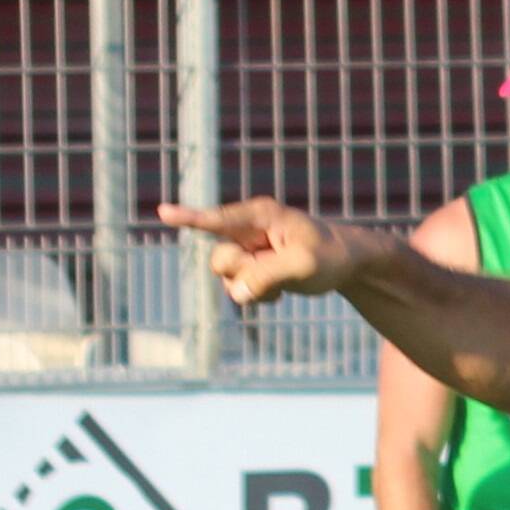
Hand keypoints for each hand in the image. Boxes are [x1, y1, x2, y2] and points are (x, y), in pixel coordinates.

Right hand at [157, 196, 371, 306]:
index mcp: (260, 215)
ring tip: (284, 284)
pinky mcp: (249, 267)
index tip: (162, 212)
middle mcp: (247, 229)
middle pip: (220, 260)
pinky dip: (257, 296)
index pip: (217, 219)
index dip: (188, 218)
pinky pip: (237, 290)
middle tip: (278, 274)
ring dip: (253, 290)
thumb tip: (237, 293)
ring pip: (226, 277)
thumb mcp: (305, 265)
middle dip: (244, 274)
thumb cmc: (330, 255)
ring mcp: (246, 249)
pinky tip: (280, 291)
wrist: (347, 264)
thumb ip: (268, 276)